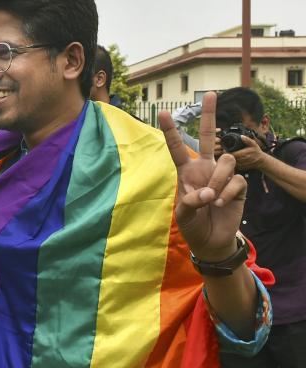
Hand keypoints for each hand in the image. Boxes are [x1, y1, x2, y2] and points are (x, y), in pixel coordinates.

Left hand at [159, 92, 245, 260]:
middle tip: (210, 94)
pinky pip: (237, 179)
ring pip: (226, 161)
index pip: (177, 148)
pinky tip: (223, 203)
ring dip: (219, 180)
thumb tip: (209, 192)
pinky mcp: (238, 185)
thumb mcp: (183, 215)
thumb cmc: (193, 224)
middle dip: (209, 115)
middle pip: (209, 136)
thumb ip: (191, 202)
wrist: (211, 240)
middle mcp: (205, 168)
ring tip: (213, 199)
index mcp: (186, 172)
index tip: (161, 113)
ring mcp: (222, 175)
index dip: (170, 131)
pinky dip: (229, 192)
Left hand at [228, 136, 267, 171]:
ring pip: (231, 162)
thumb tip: (241, 136)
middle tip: (224, 151)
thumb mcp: (254, 144)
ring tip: (227, 154)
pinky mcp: (240, 168)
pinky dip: (231, 162)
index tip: (224, 149)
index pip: (231, 154)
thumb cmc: (256, 151)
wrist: (260, 161)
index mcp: (244, 154)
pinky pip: (233, 165)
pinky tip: (231, 159)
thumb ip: (247, 140)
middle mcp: (242, 160)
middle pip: (230, 158)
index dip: (226, 151)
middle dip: (226, 155)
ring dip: (228, 158)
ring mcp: (241, 165)